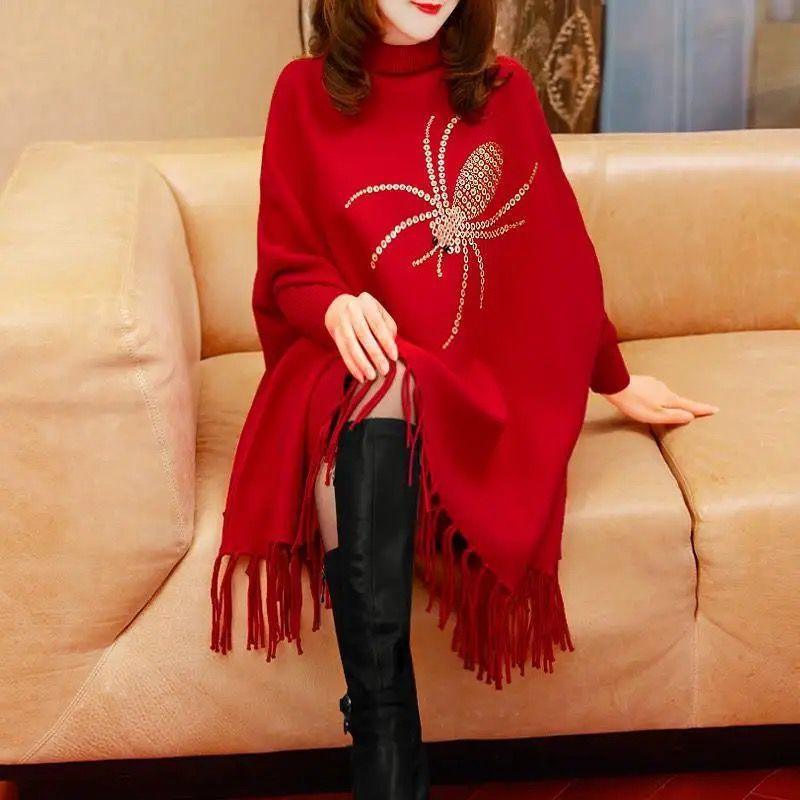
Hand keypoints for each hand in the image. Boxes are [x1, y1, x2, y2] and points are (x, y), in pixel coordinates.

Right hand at [325, 292, 398, 382]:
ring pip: (351, 345)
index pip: (378, 324)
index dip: (386, 341)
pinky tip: (360, 377)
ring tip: (372, 376)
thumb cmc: (368, 314)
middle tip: (385, 371)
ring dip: (362, 363)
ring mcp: (341, 321)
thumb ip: (388, 328)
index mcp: (366, 303)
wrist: (339, 308)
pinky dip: (352, 366)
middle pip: (363, 335)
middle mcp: (352, 310)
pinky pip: (343, 352)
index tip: (394, 357)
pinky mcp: (335, 333)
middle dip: (375, 354)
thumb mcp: (380, 314)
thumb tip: (390, 346)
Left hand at [602, 374, 718, 423]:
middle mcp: (664, 389)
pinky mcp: (644, 382)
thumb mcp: (655, 415)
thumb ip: (673, 416)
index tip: (715, 409)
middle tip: (697, 409)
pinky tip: (652, 398)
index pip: (690, 405)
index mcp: (669, 398)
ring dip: (670, 400)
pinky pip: (655, 390)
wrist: (615, 384)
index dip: (702, 409)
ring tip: (673, 406)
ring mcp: (654, 383)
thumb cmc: (635, 403)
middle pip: (679, 399)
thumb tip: (690, 417)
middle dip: (686, 405)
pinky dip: (658, 396)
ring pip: (666, 394)